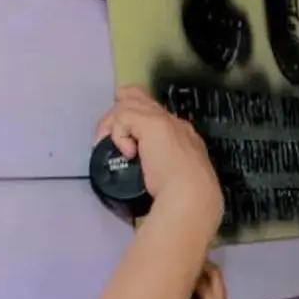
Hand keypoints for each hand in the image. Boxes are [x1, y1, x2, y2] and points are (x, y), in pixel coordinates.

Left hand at [94, 86, 221, 231]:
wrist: (192, 198)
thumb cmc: (187, 199)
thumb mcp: (175, 180)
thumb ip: (162, 169)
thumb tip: (146, 171)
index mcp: (184, 137)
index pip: (155, 116)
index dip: (135, 125)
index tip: (126, 148)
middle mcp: (175, 123)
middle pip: (138, 99)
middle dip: (119, 117)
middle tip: (107, 142)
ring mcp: (164, 120)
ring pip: (127, 103)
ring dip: (112, 124)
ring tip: (106, 147)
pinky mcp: (152, 123)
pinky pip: (123, 116)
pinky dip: (118, 134)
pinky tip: (128, 153)